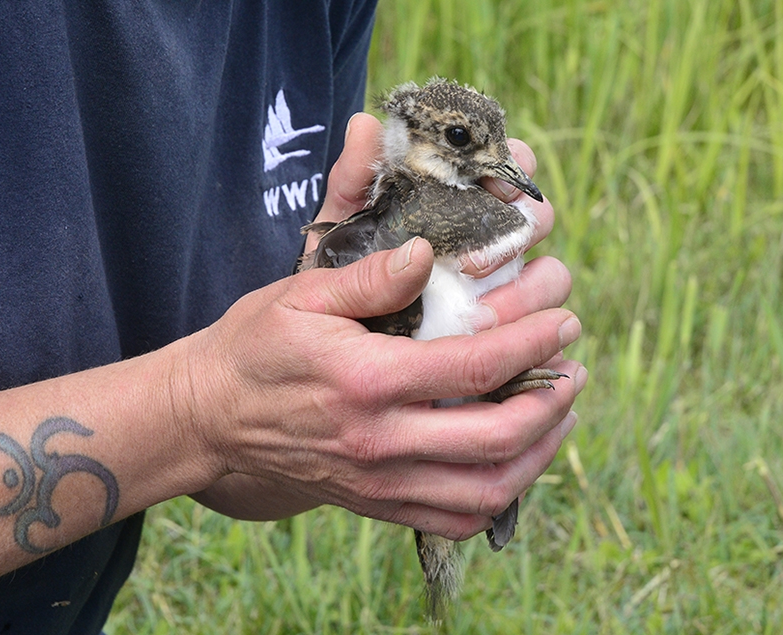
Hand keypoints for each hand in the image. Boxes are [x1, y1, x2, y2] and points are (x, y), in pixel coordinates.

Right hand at [182, 238, 583, 537]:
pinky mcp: (374, 504)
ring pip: (486, 490)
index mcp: (366, 381)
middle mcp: (380, 441)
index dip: (533, 342)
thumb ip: (370, 278)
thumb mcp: (302, 295)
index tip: (564, 322)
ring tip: (559, 416)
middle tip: (574, 370)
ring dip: (539, 455)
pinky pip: (453, 518)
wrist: (208, 418)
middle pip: (497, 439)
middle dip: (552, 403)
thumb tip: (430, 255)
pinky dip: (498, 494)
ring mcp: (379, 482)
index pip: (476, 367)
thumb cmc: (255, 349)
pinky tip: (515, 461)